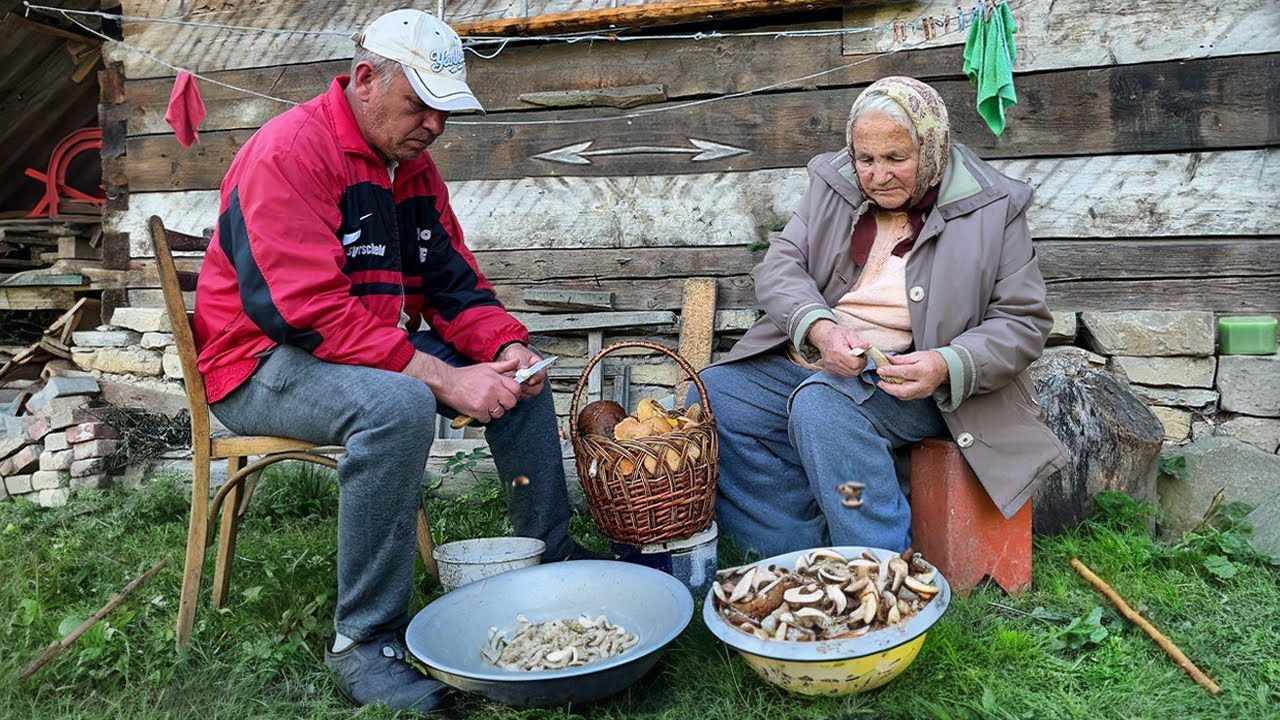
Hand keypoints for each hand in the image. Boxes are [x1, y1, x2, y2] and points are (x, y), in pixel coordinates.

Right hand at [404, 352, 521, 421]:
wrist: (447, 383)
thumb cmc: (465, 376)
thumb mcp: (486, 367)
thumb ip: (504, 366)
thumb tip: (517, 361)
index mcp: (496, 379)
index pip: (516, 388)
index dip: (514, 392)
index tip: (508, 394)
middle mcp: (493, 390)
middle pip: (511, 402)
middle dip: (506, 403)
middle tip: (497, 401)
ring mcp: (485, 401)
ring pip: (500, 413)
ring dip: (494, 411)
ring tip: (485, 404)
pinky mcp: (477, 411)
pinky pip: (488, 419)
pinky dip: (483, 416)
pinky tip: (478, 409)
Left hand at [496, 342, 546, 400]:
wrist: (506, 355)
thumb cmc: (515, 353)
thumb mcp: (519, 354)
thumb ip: (522, 363)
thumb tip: (524, 371)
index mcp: (538, 366)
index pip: (541, 374)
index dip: (536, 379)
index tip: (529, 381)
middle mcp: (536, 377)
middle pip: (538, 387)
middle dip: (528, 388)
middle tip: (519, 384)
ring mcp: (529, 384)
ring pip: (530, 393)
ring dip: (521, 391)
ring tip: (513, 384)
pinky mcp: (522, 390)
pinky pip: (521, 395)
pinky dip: (516, 393)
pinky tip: (510, 387)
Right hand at [807, 320, 869, 377]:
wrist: (822, 337)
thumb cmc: (837, 334)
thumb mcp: (849, 333)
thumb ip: (858, 342)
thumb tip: (867, 347)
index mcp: (838, 351)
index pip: (855, 363)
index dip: (862, 360)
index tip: (862, 353)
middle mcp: (833, 361)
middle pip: (854, 371)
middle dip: (860, 365)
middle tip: (859, 356)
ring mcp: (831, 368)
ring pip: (850, 375)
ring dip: (855, 368)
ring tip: (853, 358)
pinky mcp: (831, 371)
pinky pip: (845, 375)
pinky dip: (849, 370)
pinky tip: (848, 362)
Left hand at [875, 350, 948, 399]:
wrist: (944, 368)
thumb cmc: (930, 360)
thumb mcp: (916, 355)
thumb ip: (901, 360)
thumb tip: (886, 360)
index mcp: (924, 370)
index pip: (904, 373)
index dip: (890, 372)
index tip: (880, 370)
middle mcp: (924, 383)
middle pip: (904, 390)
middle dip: (889, 388)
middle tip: (880, 382)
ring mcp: (924, 391)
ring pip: (904, 396)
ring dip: (892, 391)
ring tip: (884, 384)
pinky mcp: (923, 396)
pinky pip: (908, 397)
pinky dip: (898, 393)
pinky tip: (893, 387)